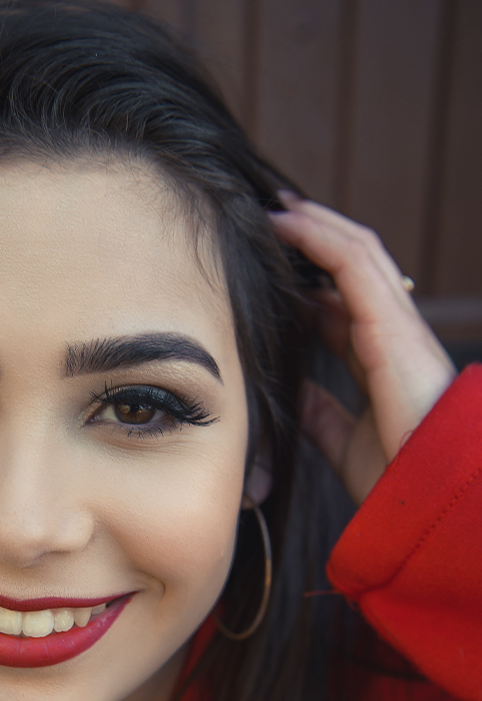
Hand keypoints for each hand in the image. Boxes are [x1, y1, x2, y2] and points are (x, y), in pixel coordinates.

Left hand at [269, 194, 456, 505]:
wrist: (430, 492)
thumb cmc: (397, 474)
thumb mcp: (341, 440)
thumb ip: (318, 413)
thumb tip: (288, 392)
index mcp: (380, 358)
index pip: (341, 305)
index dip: (307, 283)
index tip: (270, 270)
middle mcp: (391, 333)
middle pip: (352, 269)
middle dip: (314, 239)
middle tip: (271, 218)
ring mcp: (396, 323)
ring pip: (357, 252)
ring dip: (315, 225)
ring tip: (276, 209)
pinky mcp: (392, 320)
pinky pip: (354, 262)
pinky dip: (319, 237)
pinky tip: (287, 224)